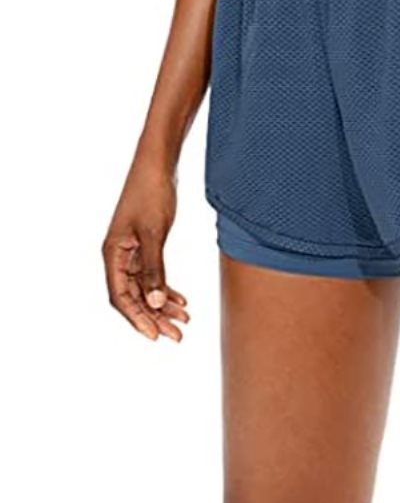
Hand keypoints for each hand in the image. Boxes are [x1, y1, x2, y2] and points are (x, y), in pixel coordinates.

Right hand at [102, 161, 188, 340]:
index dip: (138, 318)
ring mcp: (132, 251)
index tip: (155, 335)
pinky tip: (182, 301)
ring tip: (184, 322)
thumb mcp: (154, 233)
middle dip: (155, 317)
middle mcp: (118, 256)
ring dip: (163, 305)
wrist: (158, 166)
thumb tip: (156, 301)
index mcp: (112, 254)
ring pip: (146, 287)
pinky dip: (167, 288)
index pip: (121, 296)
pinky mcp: (146, 244)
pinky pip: (154, 275)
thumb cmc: (151, 194)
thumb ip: (154, 267)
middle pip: (135, 296)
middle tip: (177, 336)